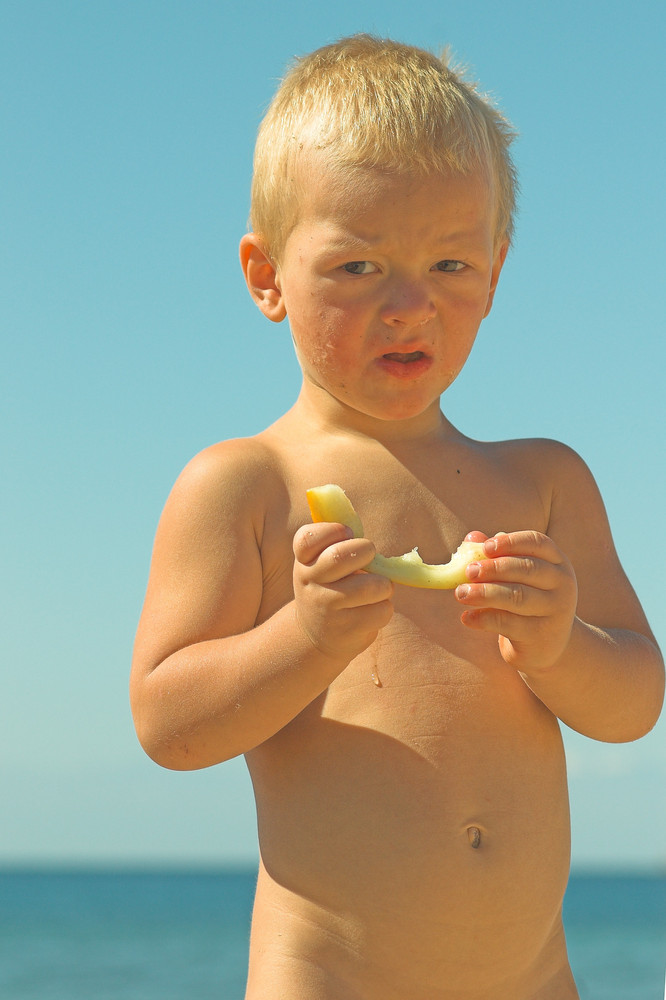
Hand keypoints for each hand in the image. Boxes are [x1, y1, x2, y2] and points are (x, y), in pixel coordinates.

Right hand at [293, 522, 393, 660]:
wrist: (317, 635)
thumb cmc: (329, 587)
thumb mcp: (321, 564)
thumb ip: (337, 543)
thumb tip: (358, 522)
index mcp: (304, 561)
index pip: (307, 538)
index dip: (333, 530)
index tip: (347, 533)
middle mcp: (309, 583)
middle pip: (339, 556)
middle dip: (366, 549)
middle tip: (370, 553)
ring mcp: (326, 608)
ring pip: (371, 587)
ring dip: (384, 585)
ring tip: (377, 588)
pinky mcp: (346, 630)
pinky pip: (381, 611)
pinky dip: (384, 608)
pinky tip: (372, 610)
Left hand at [455, 530, 577, 674]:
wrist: (547, 645)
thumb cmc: (527, 601)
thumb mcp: (516, 577)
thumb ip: (496, 556)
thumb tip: (471, 537)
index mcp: (557, 563)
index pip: (537, 543)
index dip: (511, 542)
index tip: (486, 547)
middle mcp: (562, 584)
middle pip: (526, 569)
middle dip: (494, 568)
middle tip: (468, 571)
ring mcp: (555, 611)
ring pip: (517, 597)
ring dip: (485, 593)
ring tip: (460, 593)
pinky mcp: (541, 636)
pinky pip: (508, 624)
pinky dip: (484, 619)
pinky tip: (467, 618)